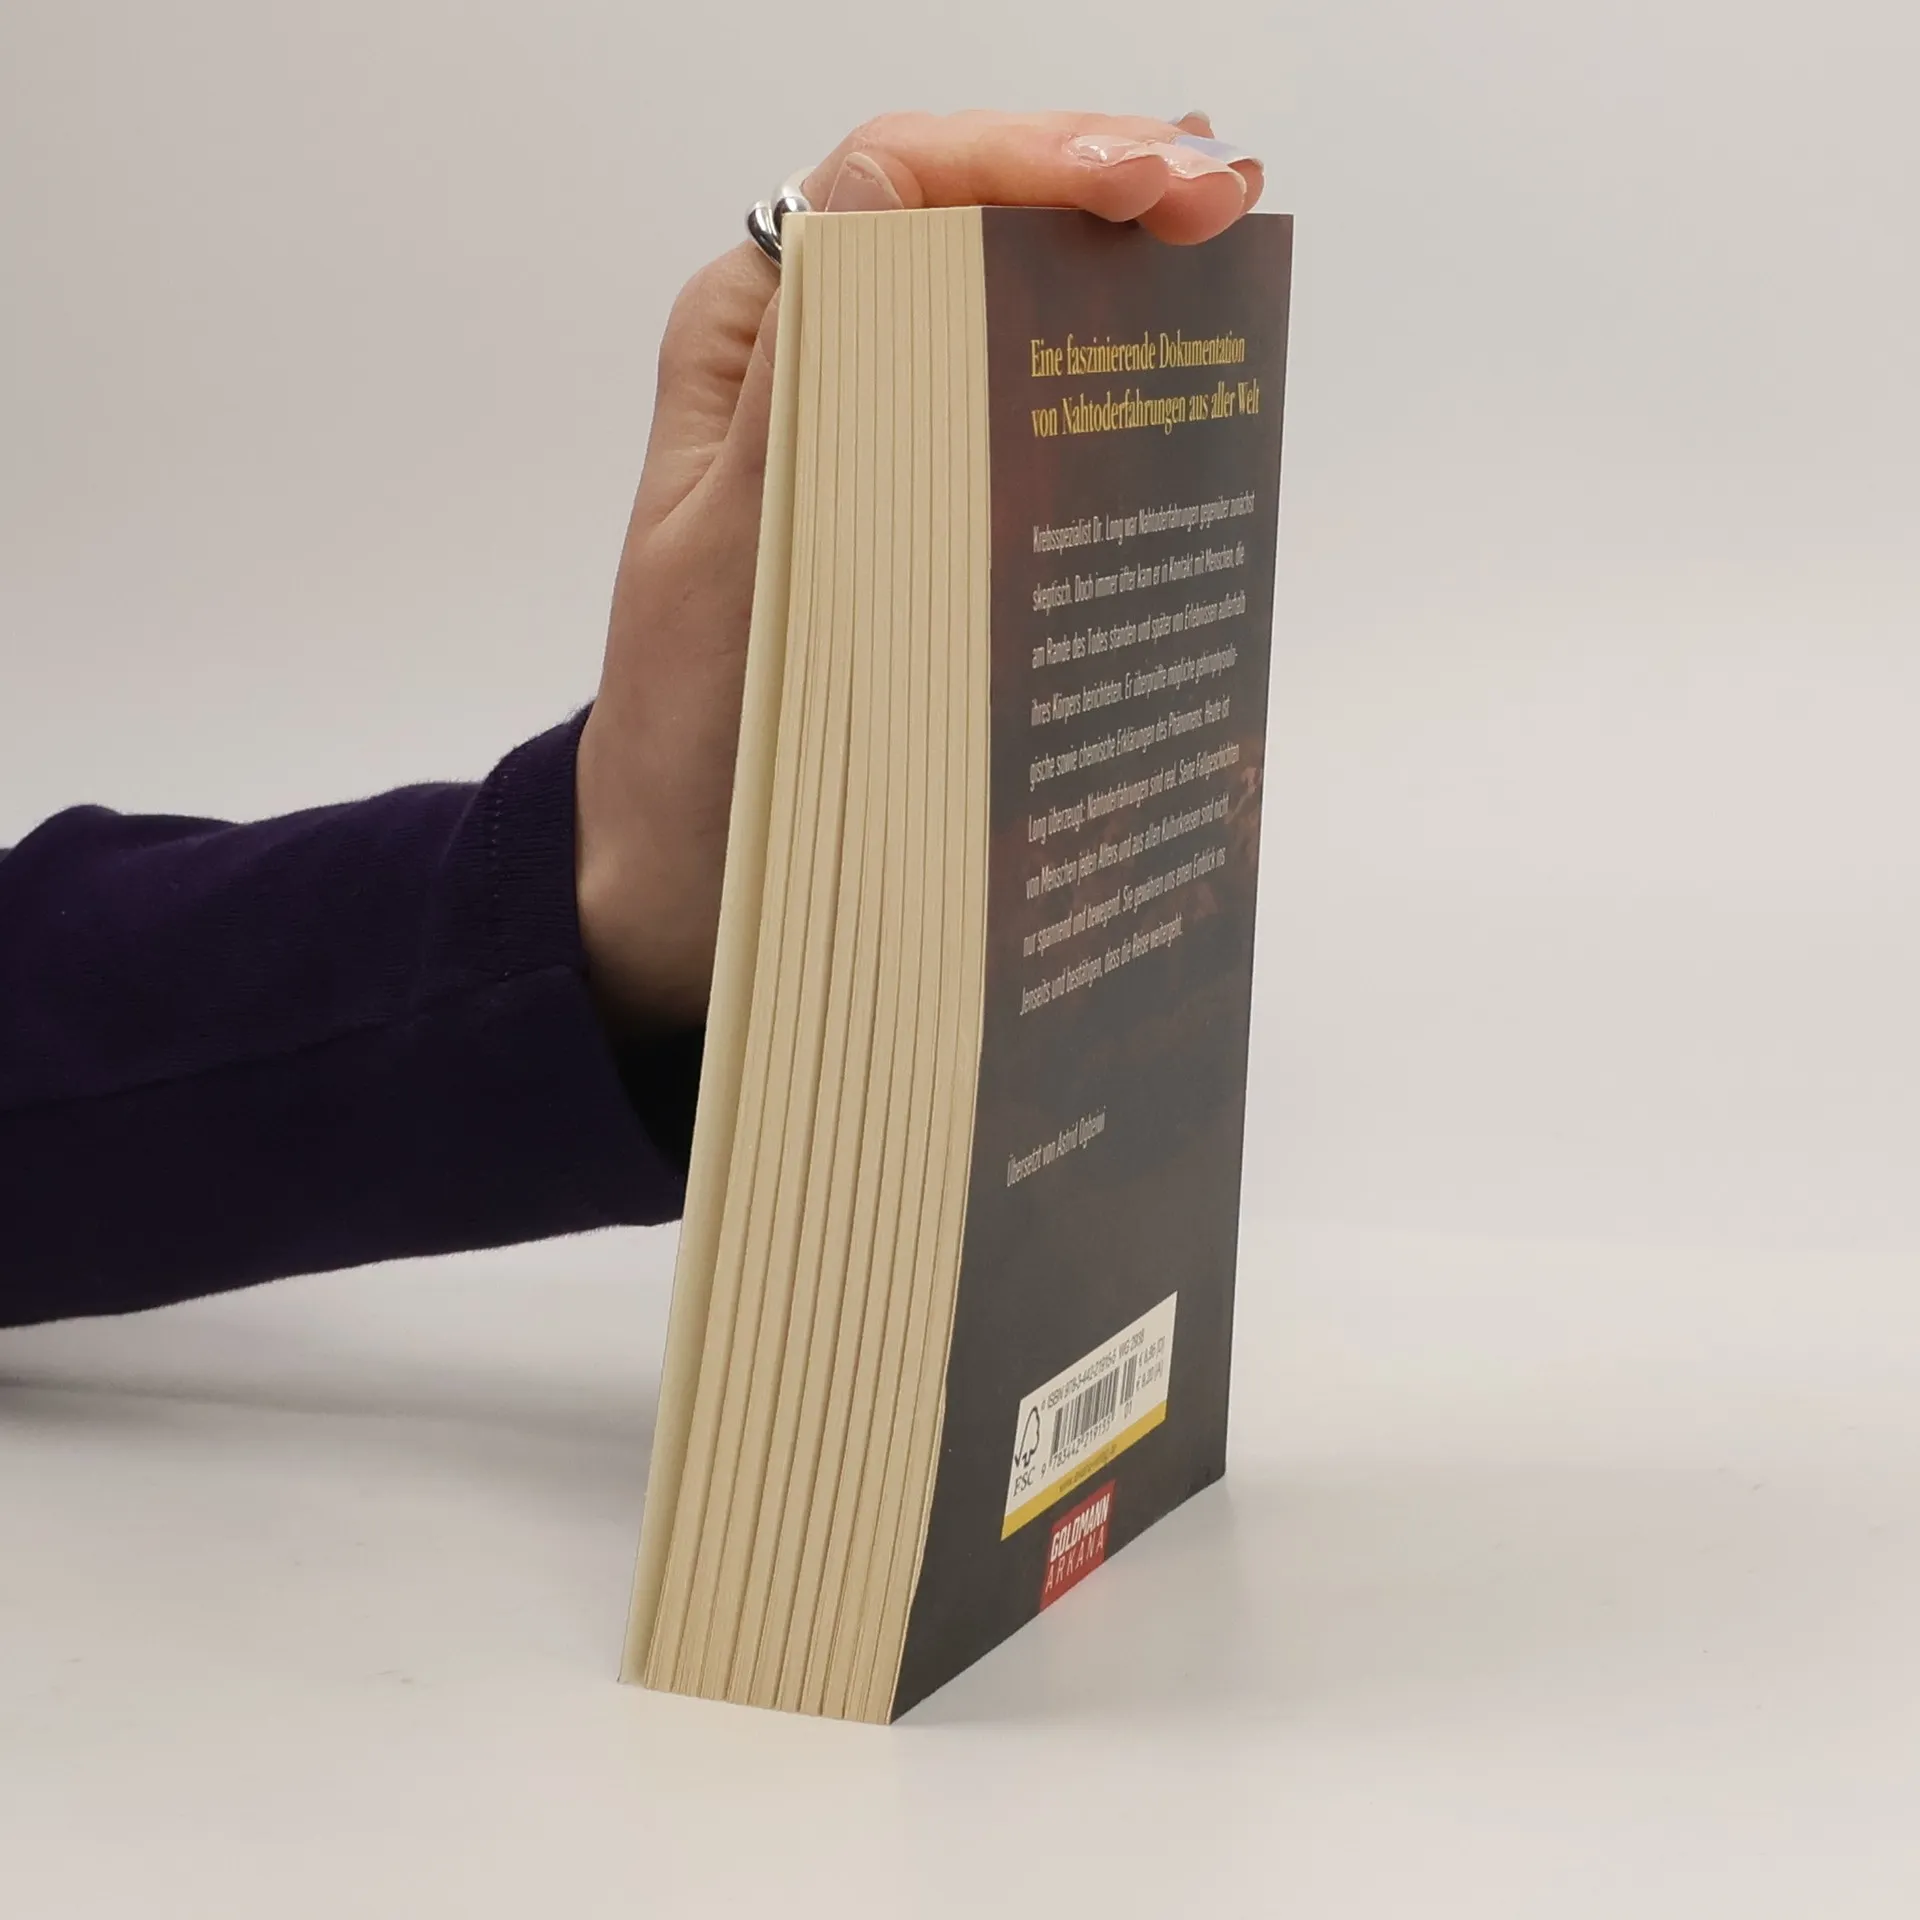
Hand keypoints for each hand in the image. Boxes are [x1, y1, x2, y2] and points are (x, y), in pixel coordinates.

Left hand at [575, 110, 1263, 1031]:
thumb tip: (880, 181)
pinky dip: (1093, 379)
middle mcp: (814, 366)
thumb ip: (799, 380)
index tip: (1148, 184)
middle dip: (1096, 190)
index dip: (1032, 159)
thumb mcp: (730, 557)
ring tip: (1215, 246)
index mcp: (752, 341)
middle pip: (966, 225)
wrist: (695, 871)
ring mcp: (874, 433)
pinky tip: (1165, 361)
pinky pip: (1012, 411)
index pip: (897, 184)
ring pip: (1002, 308)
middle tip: (1217, 197)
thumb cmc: (693, 734)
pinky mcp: (920, 508)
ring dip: (1109, 270)